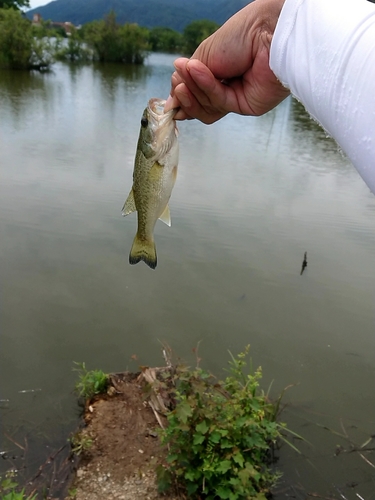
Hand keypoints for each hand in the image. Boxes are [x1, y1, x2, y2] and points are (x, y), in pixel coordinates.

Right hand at [164, 0, 288, 123]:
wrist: (266, 30)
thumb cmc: (240, 35)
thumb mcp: (203, 56)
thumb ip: (187, 80)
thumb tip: (170, 101)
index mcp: (219, 75)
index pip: (196, 94)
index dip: (182, 97)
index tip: (170, 96)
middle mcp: (228, 89)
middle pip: (200, 105)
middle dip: (186, 96)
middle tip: (178, 84)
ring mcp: (238, 99)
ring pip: (208, 109)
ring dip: (194, 91)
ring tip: (187, 73)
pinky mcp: (247, 106)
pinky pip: (221, 103)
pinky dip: (207, 87)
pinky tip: (197, 71)